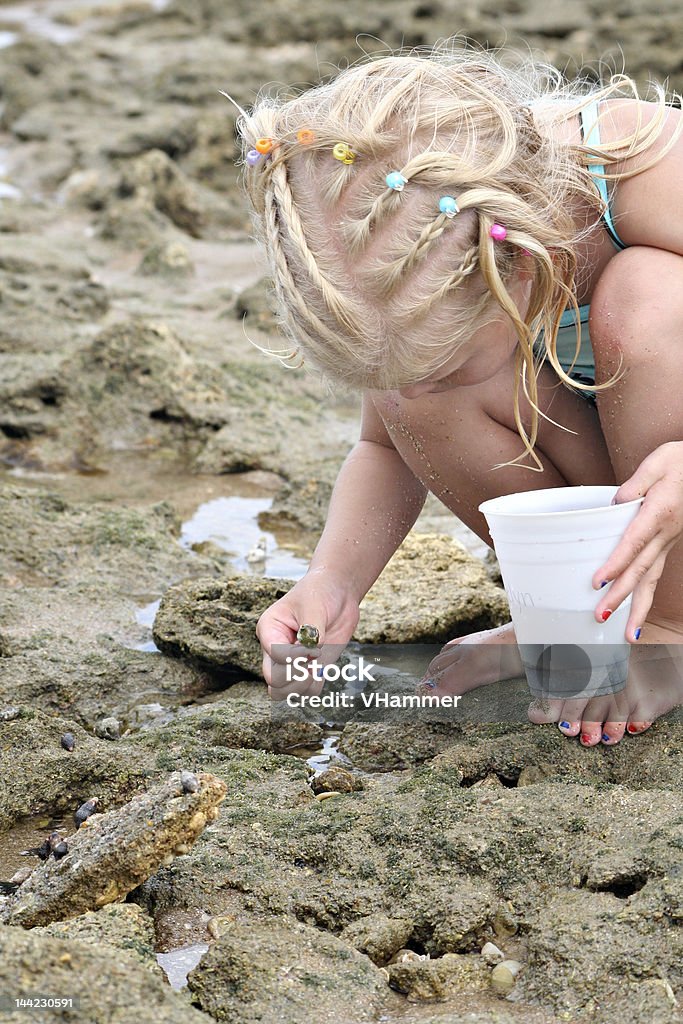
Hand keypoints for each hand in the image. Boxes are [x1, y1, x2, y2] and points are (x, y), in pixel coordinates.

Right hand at [256, 568, 359, 699]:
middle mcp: (275, 649)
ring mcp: (291, 661)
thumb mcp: (313, 606)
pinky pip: (306, 691)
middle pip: (274, 680)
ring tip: (318, 668)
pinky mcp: (309, 668)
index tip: (314, 646)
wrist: (338, 593)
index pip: (275, 655)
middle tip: (315, 660)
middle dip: (296, 676)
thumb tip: (311, 653)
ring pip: (284, 692)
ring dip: (304, 686)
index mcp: (269, 630)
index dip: (295, 657)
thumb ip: (311, 631)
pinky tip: (323, 671)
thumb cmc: (320, 593)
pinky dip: (314, 687)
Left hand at [592, 441, 682, 640]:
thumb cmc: (681, 461)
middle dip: (621, 596)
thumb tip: (615, 503)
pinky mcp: (667, 543)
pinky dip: (647, 594)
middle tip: (600, 617)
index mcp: (659, 513)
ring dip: (638, 606)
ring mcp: (668, 541)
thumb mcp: (657, 463)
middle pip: (641, 570)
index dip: (616, 564)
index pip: (633, 543)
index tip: (598, 582)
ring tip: (628, 633)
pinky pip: (656, 572)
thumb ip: (635, 483)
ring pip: (653, 578)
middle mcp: (665, 533)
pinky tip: (636, 611)